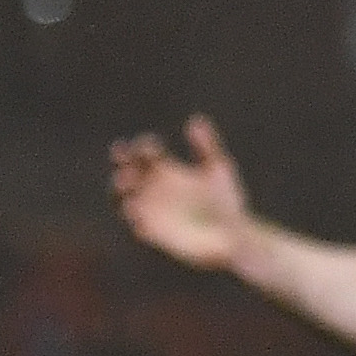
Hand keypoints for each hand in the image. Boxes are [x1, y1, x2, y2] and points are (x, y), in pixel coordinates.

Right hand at [110, 116, 257, 272]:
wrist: (233, 235)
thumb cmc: (226, 200)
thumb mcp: (218, 168)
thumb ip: (207, 145)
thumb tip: (195, 120)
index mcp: (167, 170)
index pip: (144, 153)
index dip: (142, 146)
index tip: (150, 147)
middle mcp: (155, 189)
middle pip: (129, 172)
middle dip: (123, 164)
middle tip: (123, 157)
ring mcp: (153, 211)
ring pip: (126, 198)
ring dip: (122, 191)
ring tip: (127, 184)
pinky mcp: (156, 233)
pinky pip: (139, 227)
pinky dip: (136, 219)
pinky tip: (138, 210)